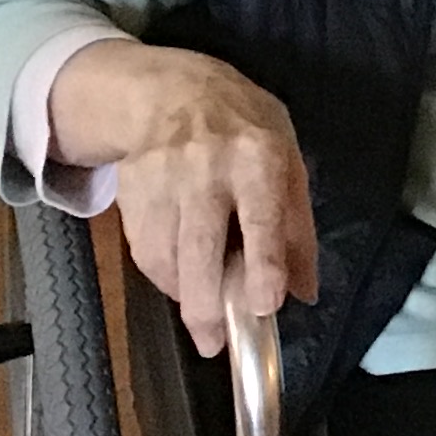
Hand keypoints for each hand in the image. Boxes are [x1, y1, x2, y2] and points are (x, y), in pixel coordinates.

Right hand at [48, 40, 317, 356]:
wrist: (168, 93)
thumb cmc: (243, 128)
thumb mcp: (287, 158)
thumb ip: (297, 225)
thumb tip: (305, 291)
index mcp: (258, 156)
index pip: (262, 216)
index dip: (264, 262)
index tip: (264, 304)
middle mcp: (207, 170)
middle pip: (201, 249)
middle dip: (206, 304)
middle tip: (215, 342)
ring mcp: (163, 183)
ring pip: (167, 259)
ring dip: (185, 297)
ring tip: (204, 317)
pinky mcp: (131, 197)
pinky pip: (146, 254)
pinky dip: (165, 278)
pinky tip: (183, 281)